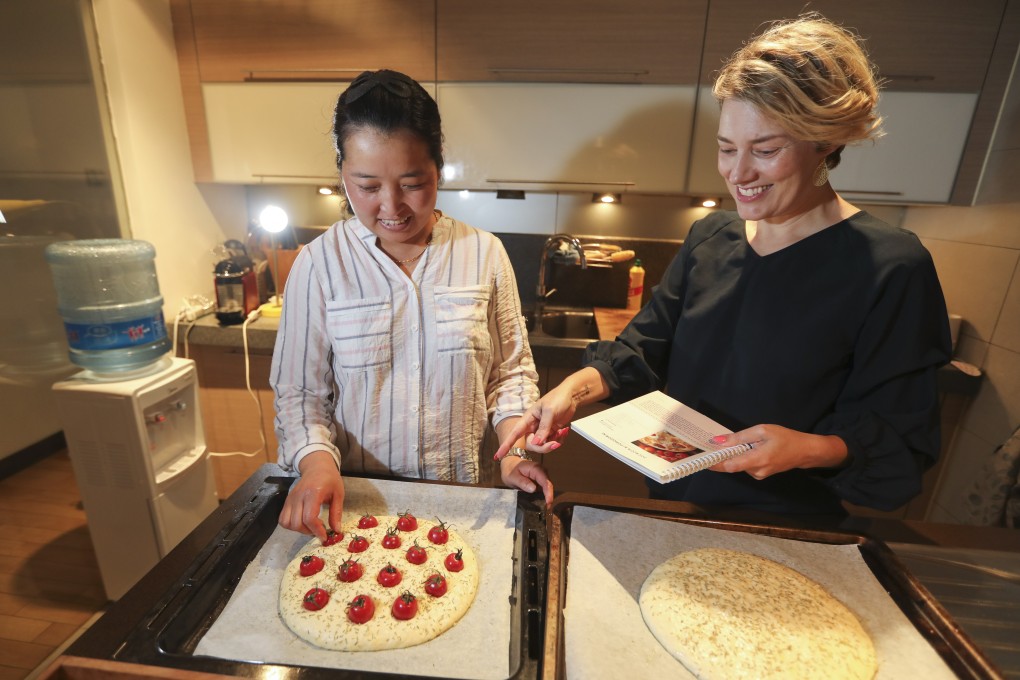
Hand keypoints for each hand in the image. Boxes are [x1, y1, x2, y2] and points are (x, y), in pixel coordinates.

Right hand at [278, 450, 344, 542]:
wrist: (316, 467)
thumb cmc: (329, 479)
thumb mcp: (338, 494)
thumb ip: (336, 513)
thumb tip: (336, 530)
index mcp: (313, 493)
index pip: (309, 517)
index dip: (317, 530)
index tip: (324, 536)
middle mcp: (299, 496)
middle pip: (297, 523)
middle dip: (308, 532)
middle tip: (319, 531)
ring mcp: (290, 498)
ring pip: (287, 523)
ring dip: (298, 529)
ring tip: (310, 527)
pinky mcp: (286, 501)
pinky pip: (282, 519)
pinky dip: (290, 525)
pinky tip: (302, 522)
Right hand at [494, 392, 577, 460]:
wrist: (571, 396)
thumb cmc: (558, 398)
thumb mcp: (550, 412)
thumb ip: (543, 428)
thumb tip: (536, 443)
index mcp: (528, 418)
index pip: (514, 433)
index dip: (506, 445)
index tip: (499, 455)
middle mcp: (533, 426)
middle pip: (532, 444)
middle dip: (543, 447)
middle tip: (555, 444)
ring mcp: (542, 430)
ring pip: (542, 445)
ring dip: (554, 442)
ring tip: (563, 432)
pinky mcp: (551, 432)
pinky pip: (552, 442)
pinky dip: (559, 439)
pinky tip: (564, 431)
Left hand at [500, 456, 553, 505]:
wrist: (509, 464)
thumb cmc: (510, 470)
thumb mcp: (513, 477)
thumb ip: (522, 482)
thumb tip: (534, 489)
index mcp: (535, 468)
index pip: (545, 481)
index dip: (548, 493)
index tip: (548, 503)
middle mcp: (542, 471)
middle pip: (548, 485)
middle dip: (549, 496)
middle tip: (546, 508)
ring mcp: (542, 475)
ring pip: (547, 487)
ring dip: (546, 497)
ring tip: (544, 508)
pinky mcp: (540, 480)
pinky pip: (544, 488)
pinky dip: (543, 495)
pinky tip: (541, 503)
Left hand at [707, 425, 848, 478]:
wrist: (805, 451)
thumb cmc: (785, 438)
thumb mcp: (762, 431)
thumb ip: (740, 437)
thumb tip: (719, 441)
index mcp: (757, 460)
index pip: (729, 466)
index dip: (714, 463)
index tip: (702, 458)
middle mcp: (756, 471)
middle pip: (732, 465)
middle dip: (723, 455)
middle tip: (713, 444)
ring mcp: (759, 474)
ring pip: (739, 465)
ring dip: (735, 455)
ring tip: (737, 442)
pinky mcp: (761, 474)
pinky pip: (746, 465)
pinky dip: (742, 457)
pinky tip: (746, 447)